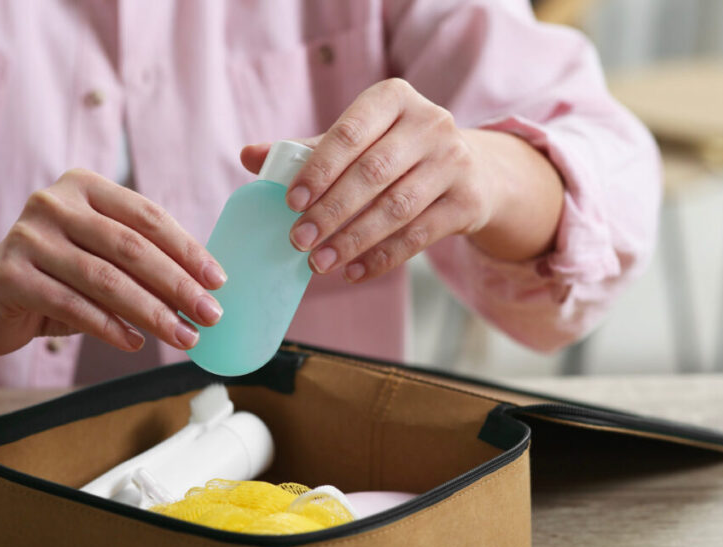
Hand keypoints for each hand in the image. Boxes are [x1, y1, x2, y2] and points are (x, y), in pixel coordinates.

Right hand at [0, 169, 226, 355]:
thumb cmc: (54, 277)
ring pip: (105, 279)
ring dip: (152, 313)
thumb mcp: (98, 258)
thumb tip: (203, 289)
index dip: (188, 249)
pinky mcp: (10, 276)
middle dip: (177, 285)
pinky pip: (73, 306)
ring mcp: (28, 237)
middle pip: (131, 247)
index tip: (218, 281)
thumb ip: (139, 261)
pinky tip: (136, 343)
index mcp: (83, 186)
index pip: (147, 216)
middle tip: (210, 315)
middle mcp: (53, 203)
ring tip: (183, 337)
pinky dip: (110, 328)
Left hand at [240, 78, 503, 282]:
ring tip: (319, 264)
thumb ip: (307, 150)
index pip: (349, 134)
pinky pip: (419, 235)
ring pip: (396, 208)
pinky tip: (354, 272)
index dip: (319, 170)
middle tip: (298, 241)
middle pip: (372, 173)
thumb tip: (249, 156)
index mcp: (394, 98)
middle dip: (330, 212)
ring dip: (352, 240)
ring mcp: (454, 161)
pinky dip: (382, 258)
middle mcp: (430, 123)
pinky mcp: (468, 201)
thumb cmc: (397, 153)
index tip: (291, 203)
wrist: (472, 171)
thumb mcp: (358, 142)